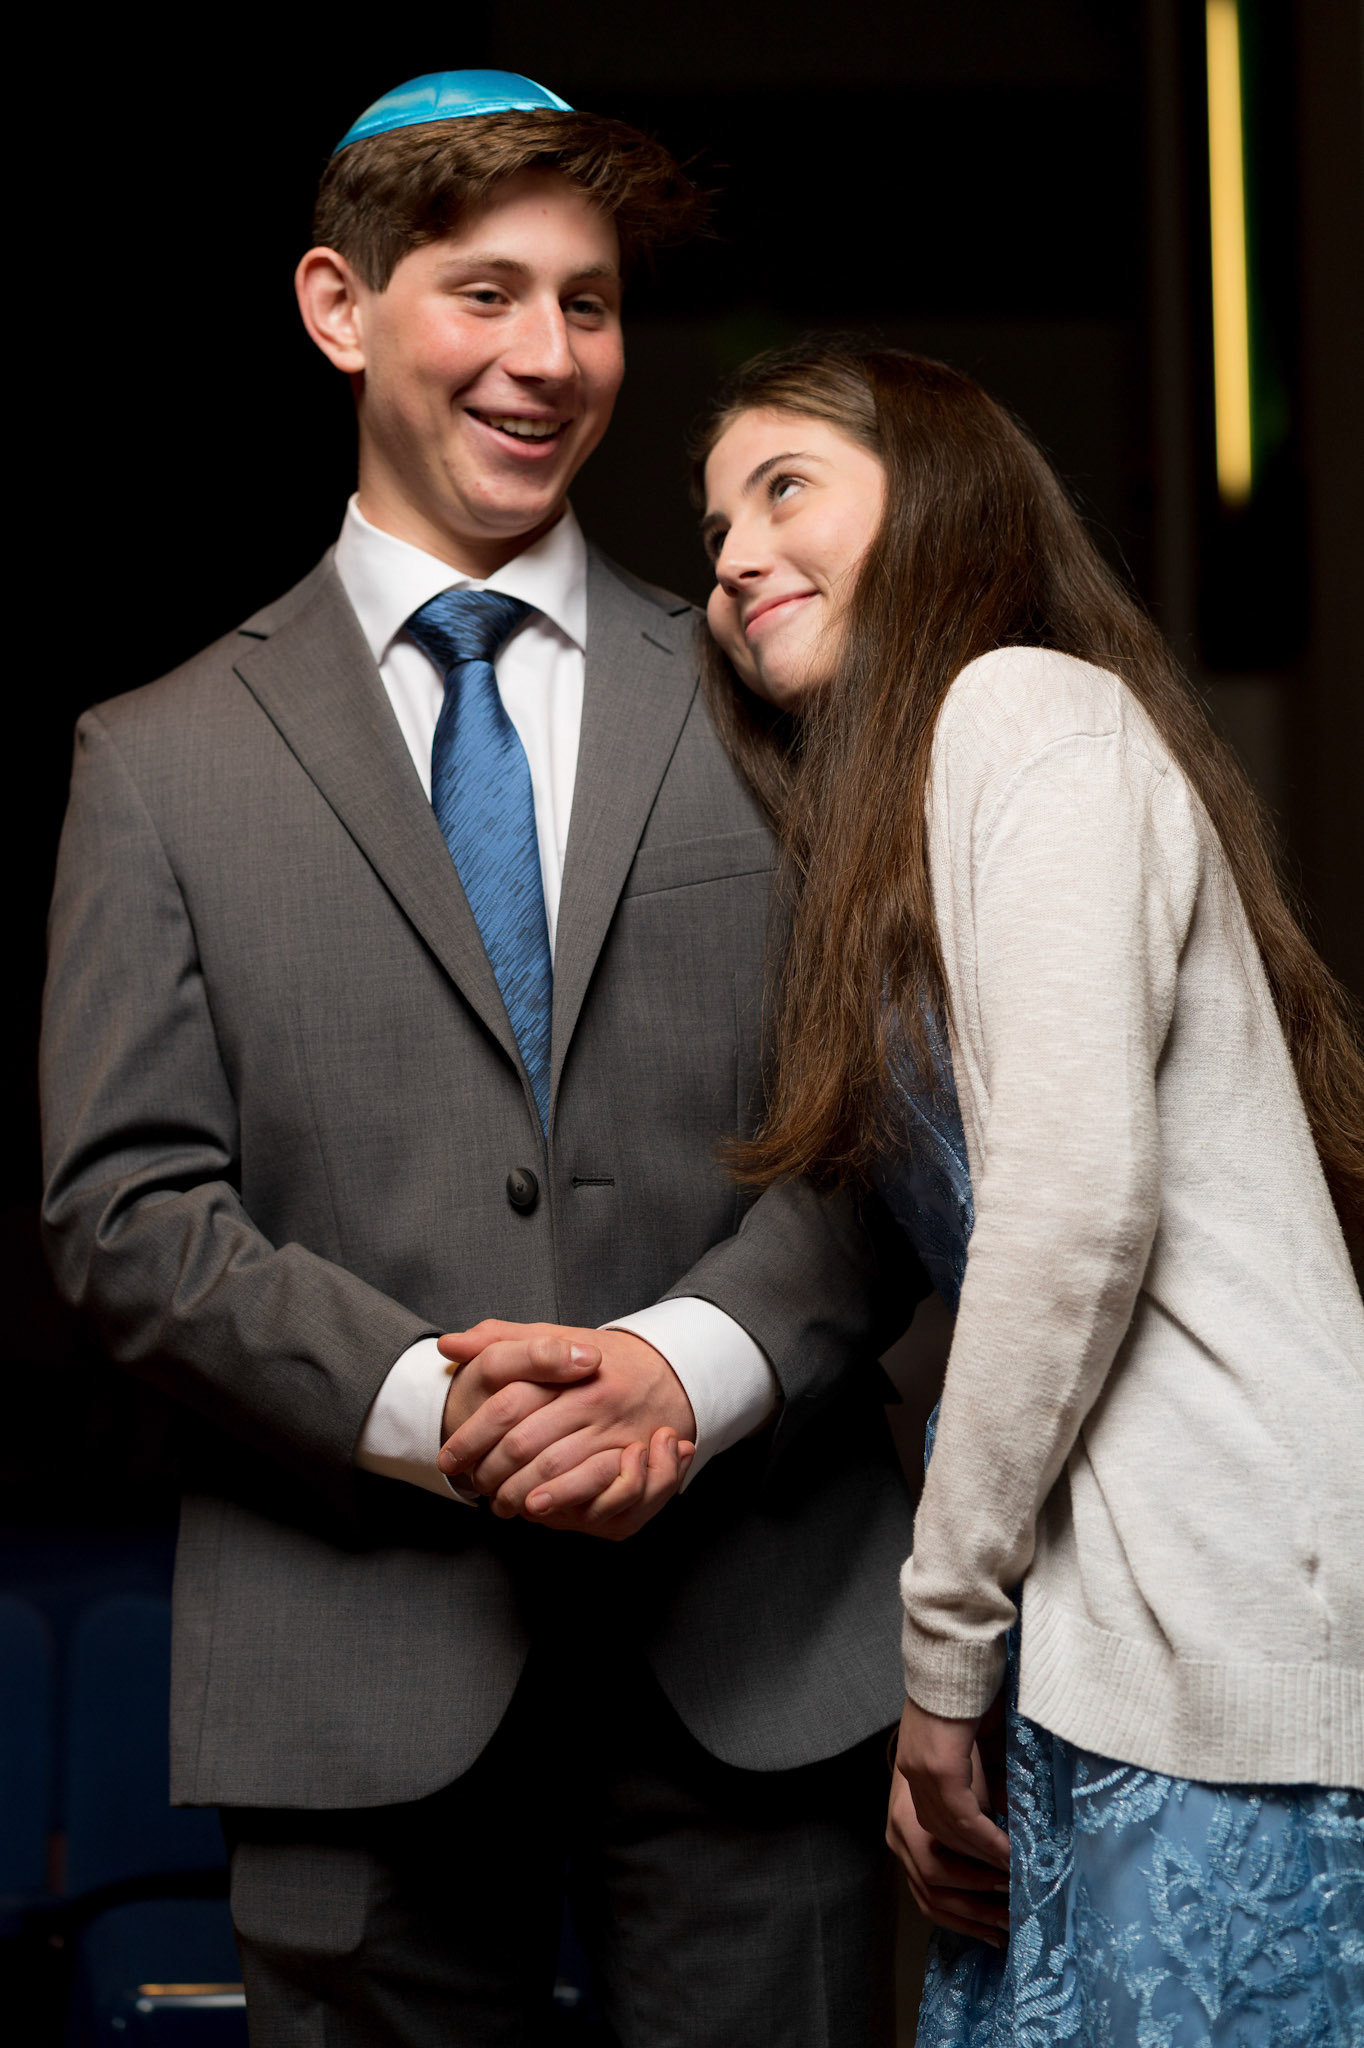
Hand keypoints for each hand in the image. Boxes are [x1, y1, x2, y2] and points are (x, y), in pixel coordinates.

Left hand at [437, 1321, 696, 1536]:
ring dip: (515, 1491)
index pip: (507, 1403)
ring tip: (495, 1500)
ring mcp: (612, 1428)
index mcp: (567, 1365)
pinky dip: (554, 1501)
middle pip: (525, 1441)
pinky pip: (587, 1487)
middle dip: (490, 1470)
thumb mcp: (554, 1336)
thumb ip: (501, 1338)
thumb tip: (448, 1346)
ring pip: (551, 1468)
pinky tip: (533, 1507)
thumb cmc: (601, 1358)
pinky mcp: (630, 1456)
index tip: (449, 1457)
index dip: (473, 1434)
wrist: (668, 1373)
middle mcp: (591, 1397)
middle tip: (469, 1484)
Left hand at [890, 1694, 1010, 1928]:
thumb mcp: (978, 1746)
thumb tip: (1009, 1816)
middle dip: (971, 1873)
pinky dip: (988, 1841)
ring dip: (983, 1861)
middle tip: (1003, 1897)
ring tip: (1013, 1879)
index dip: (961, 1862)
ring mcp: (920, 1772)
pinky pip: (964, 1819)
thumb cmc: (974, 1691)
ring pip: (950, 1836)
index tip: (988, 1887)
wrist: (958, 1654)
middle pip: (936, 1842)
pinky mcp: (938, 1766)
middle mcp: (911, 1775)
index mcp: (914, 1771)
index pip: (931, 1833)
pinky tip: (1009, 1855)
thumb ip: (986, 1781)